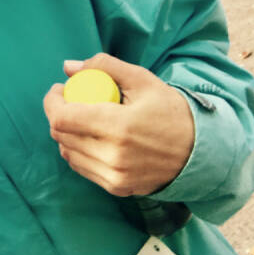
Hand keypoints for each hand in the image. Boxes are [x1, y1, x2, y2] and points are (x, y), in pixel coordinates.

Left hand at [42, 53, 194, 196]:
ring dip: (66, 133)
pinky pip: (81, 167)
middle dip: (57, 114)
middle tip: (68, 100)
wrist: (201, 153)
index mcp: (118, 127)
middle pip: (60, 134)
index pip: (62, 118)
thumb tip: (68, 67)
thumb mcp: (143, 80)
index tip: (60, 89)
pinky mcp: (116, 187)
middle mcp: (113, 156)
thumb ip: (104, 67)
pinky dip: (78, 150)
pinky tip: (91, 137)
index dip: (52, 101)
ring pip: (67, 152)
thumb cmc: (170, 111)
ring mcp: (114, 176)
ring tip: (81, 118)